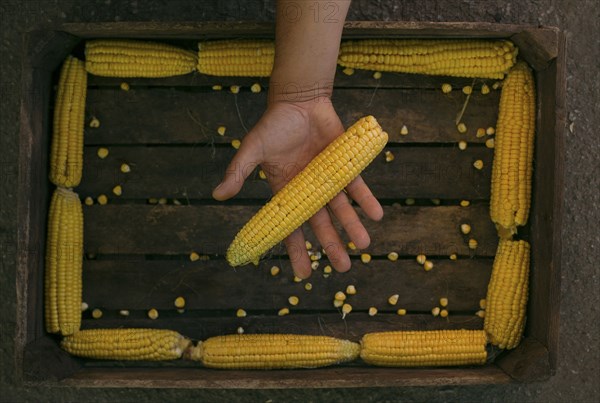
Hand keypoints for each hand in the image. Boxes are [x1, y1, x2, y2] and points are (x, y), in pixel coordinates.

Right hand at [213, 97, 383, 277]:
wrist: (299, 99)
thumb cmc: (274, 124)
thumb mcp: (253, 148)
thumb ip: (238, 171)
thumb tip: (217, 195)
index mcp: (285, 191)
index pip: (291, 227)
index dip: (297, 250)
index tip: (304, 274)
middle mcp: (308, 190)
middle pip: (321, 223)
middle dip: (331, 245)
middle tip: (343, 268)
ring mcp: (328, 178)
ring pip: (341, 208)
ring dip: (352, 226)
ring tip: (363, 246)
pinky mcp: (344, 164)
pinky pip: (357, 185)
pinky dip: (366, 199)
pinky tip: (376, 215)